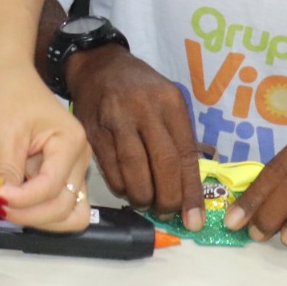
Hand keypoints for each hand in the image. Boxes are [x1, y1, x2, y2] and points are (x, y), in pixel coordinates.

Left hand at [0, 65, 91, 230]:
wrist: (11, 76)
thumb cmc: (9, 95)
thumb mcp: (5, 132)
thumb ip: (8, 170)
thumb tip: (1, 202)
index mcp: (71, 143)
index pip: (51, 187)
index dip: (22, 199)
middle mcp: (81, 159)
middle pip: (65, 208)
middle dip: (30, 214)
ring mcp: (76, 168)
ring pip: (68, 213)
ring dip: (38, 217)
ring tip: (8, 205)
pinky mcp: (64, 174)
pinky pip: (60, 203)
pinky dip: (40, 210)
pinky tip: (17, 201)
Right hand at [67, 45, 205, 226]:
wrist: (98, 66)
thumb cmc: (140, 89)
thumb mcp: (166, 101)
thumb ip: (178, 137)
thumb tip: (189, 189)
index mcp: (170, 102)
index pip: (185, 154)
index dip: (190, 191)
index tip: (194, 220)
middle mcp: (144, 108)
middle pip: (162, 163)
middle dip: (167, 198)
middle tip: (167, 212)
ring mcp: (116, 118)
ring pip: (134, 169)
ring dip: (142, 196)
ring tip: (146, 203)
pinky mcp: (92, 129)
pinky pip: (110, 168)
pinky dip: (120, 186)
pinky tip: (126, 188)